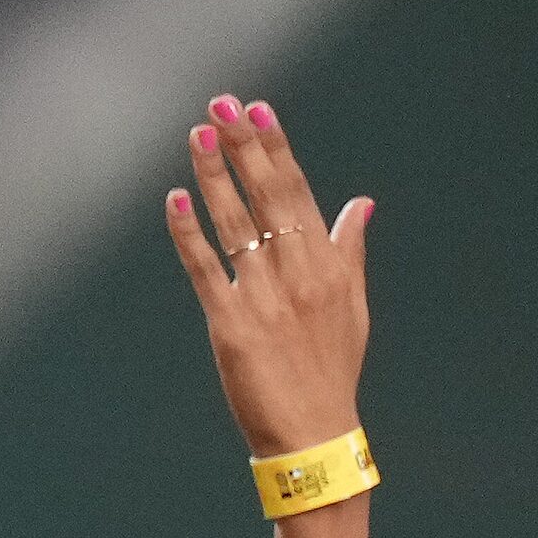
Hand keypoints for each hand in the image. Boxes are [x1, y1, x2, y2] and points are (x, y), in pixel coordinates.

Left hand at [163, 94, 373, 457]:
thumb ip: (349, 249)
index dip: (276, 150)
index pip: (299, 193)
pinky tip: (175, 199)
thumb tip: (362, 202)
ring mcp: (264, 298)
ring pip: (235, 225)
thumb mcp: (351, 305)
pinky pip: (206, 269)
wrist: (314, 433)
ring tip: (198, 135)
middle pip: (267, 198)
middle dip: (244, 148)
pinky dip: (189, 233)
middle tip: (222, 104)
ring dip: (215, 177)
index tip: (259, 112)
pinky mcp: (231, 325)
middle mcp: (298, 274)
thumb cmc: (330, 368)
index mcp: (327, 266)